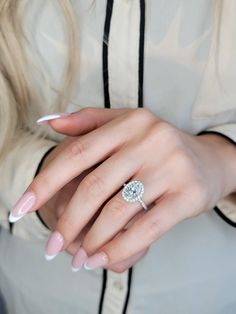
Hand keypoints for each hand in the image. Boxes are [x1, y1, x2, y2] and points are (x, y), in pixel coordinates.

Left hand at [10, 108, 235, 271]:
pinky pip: (147, 228)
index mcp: (129, 122)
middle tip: (52, 245)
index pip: (77, 152)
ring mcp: (170, 166)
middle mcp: (150, 139)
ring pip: (117, 211)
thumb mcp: (126, 125)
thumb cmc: (159, 146)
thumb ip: (88, 121)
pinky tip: (102, 260)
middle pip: (93, 186)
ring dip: (91, 240)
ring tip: (78, 257)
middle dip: (67, 221)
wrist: (209, 161)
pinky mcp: (187, 194)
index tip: (22, 207)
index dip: (45, 181)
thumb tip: (48, 122)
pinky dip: (120, 249)